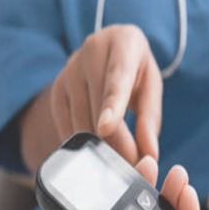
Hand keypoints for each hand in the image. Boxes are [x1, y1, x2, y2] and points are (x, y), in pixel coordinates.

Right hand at [49, 24, 161, 164]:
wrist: (108, 48)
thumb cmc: (136, 69)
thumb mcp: (151, 86)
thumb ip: (150, 119)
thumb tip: (150, 154)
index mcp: (123, 43)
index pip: (116, 77)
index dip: (111, 104)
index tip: (106, 129)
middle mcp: (92, 50)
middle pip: (98, 105)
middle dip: (116, 142)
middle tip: (132, 166)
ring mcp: (70, 69)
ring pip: (81, 119)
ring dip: (100, 147)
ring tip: (119, 162)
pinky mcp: (57, 88)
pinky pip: (66, 124)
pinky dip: (82, 143)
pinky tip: (96, 153)